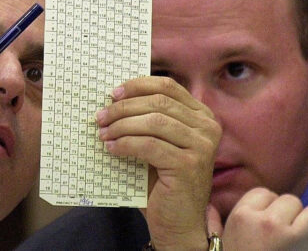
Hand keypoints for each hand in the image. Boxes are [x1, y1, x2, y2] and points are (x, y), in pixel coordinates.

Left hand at [96, 76, 221, 248]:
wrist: (178, 222)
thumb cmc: (163, 181)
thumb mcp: (158, 142)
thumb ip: (146, 120)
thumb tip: (113, 99)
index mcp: (201, 115)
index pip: (168, 87)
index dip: (138, 86)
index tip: (113, 93)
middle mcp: (207, 127)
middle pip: (158, 102)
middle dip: (124, 107)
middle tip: (100, 116)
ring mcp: (201, 146)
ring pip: (154, 122)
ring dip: (121, 125)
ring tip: (103, 133)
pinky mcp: (189, 165)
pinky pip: (149, 145)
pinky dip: (126, 144)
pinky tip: (112, 149)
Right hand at [208, 188, 307, 249]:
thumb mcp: (217, 243)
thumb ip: (212, 223)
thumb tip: (209, 207)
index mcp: (239, 216)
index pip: (262, 193)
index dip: (267, 206)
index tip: (266, 221)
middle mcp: (260, 219)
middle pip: (284, 199)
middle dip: (286, 212)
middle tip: (282, 230)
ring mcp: (281, 229)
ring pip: (301, 206)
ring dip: (301, 219)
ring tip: (295, 235)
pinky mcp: (298, 239)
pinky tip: (304, 239)